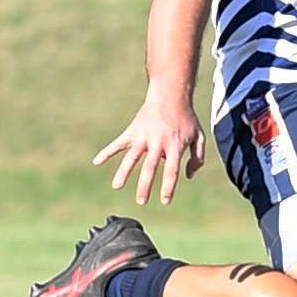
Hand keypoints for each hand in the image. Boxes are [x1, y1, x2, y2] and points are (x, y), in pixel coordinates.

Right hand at [93, 89, 205, 206]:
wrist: (170, 95)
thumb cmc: (186, 118)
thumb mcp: (199, 136)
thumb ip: (197, 158)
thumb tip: (188, 177)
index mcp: (174, 145)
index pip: (171, 171)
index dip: (168, 187)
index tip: (164, 201)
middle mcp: (157, 142)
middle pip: (149, 168)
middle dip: (144, 186)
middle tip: (141, 201)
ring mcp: (143, 136)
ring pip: (131, 157)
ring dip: (123, 172)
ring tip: (117, 186)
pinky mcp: (133, 131)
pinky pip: (118, 143)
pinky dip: (107, 151)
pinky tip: (97, 161)